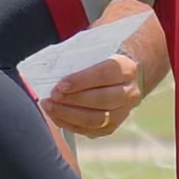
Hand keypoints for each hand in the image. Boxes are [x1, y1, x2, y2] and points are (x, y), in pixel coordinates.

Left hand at [43, 0, 164, 139]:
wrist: (122, 75)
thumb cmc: (102, 57)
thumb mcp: (95, 47)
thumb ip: (80, 53)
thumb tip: (54, 62)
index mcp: (126, 69)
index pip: (104, 75)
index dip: (81, 81)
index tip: (60, 84)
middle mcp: (129, 92)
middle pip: (102, 100)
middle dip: (73, 100)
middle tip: (52, 96)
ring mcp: (123, 112)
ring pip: (96, 119)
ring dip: (68, 115)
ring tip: (49, 106)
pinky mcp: (112, 126)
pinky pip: (90, 130)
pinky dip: (70, 124)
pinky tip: (55, 115)